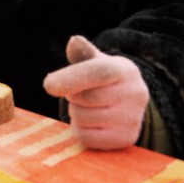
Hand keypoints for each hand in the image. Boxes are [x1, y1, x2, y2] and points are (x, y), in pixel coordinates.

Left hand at [43, 35, 149, 149]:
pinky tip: (90, 122)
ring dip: (76, 113)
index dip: (71, 78)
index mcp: (125, 70)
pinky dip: (80, 130)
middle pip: (85, 98)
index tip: (48, 85)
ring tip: (87, 107)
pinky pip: (87, 138)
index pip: (98, 73)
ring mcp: (132, 119)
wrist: (128, 102)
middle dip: (72, 95)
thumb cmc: (104, 78)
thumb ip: (83, 53)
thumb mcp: (96, 61)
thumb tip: (75, 42)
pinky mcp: (125, 140)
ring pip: (83, 119)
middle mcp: (135, 94)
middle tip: (79, 93)